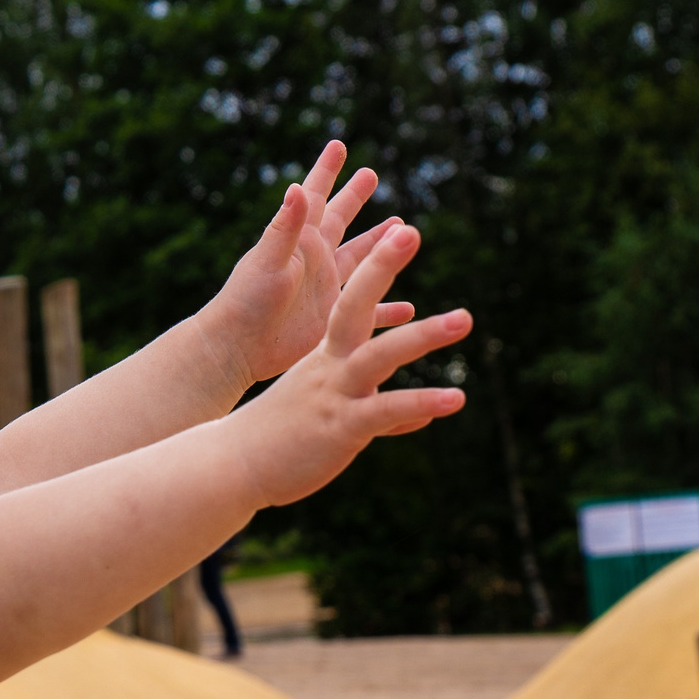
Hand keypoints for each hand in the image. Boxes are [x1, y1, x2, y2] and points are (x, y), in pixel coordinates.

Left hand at [197, 141, 410, 386]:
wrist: (238, 347)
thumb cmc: (247, 301)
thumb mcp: (269, 260)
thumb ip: (286, 226)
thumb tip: (297, 187)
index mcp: (300, 241)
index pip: (316, 196)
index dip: (327, 170)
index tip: (337, 144)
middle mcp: (314, 260)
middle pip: (341, 220)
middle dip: (355, 196)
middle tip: (370, 173)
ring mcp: (324, 288)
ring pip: (360, 259)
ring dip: (380, 244)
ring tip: (400, 228)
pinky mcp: (330, 317)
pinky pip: (368, 310)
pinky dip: (387, 308)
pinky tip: (408, 308)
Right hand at [231, 222, 468, 505]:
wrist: (234, 466)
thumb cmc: (276, 438)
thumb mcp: (327, 411)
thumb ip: (377, 407)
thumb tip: (415, 417)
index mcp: (325, 355)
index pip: (351, 300)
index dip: (374, 266)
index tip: (400, 233)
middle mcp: (329, 365)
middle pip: (354, 305)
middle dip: (381, 267)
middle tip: (410, 233)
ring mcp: (334, 393)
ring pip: (379, 355)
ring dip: (423, 336)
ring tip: (465, 318)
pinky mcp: (340, 426)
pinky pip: (386, 410)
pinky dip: (421, 403)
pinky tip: (455, 399)